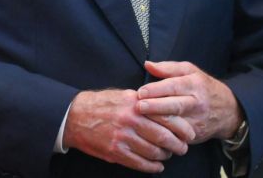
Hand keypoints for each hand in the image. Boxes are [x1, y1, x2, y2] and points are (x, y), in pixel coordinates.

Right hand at [63, 89, 189, 172]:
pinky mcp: (116, 152)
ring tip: (166, 155)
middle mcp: (130, 120)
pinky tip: (156, 165)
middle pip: (165, 137)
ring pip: (155, 152)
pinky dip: (153, 167)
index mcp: (135, 104)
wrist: (72, 116)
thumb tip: (166, 109)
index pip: (167, 117)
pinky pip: (142, 164)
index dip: (183, 128)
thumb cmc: (99, 105)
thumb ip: (143, 103)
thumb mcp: (122, 96)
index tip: (189, 134)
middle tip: (181, 148)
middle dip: (178, 146)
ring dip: (165, 156)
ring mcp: (123, 137)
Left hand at [138, 60, 242, 142]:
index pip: (174, 87)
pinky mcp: (195, 134)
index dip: (156, 90)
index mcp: (194, 85)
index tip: (140, 92)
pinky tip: (150, 131)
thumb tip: (148, 64)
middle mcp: (197, 103)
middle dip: (156, 107)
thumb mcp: (190, 71)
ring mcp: (197, 121)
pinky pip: (177, 135)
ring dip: (158, 122)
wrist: (229, 111)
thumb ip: (168, 67)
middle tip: (139, 107)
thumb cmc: (203, 87)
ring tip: (141, 118)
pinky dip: (164, 133)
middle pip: (175, 106)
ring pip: (176, 123)